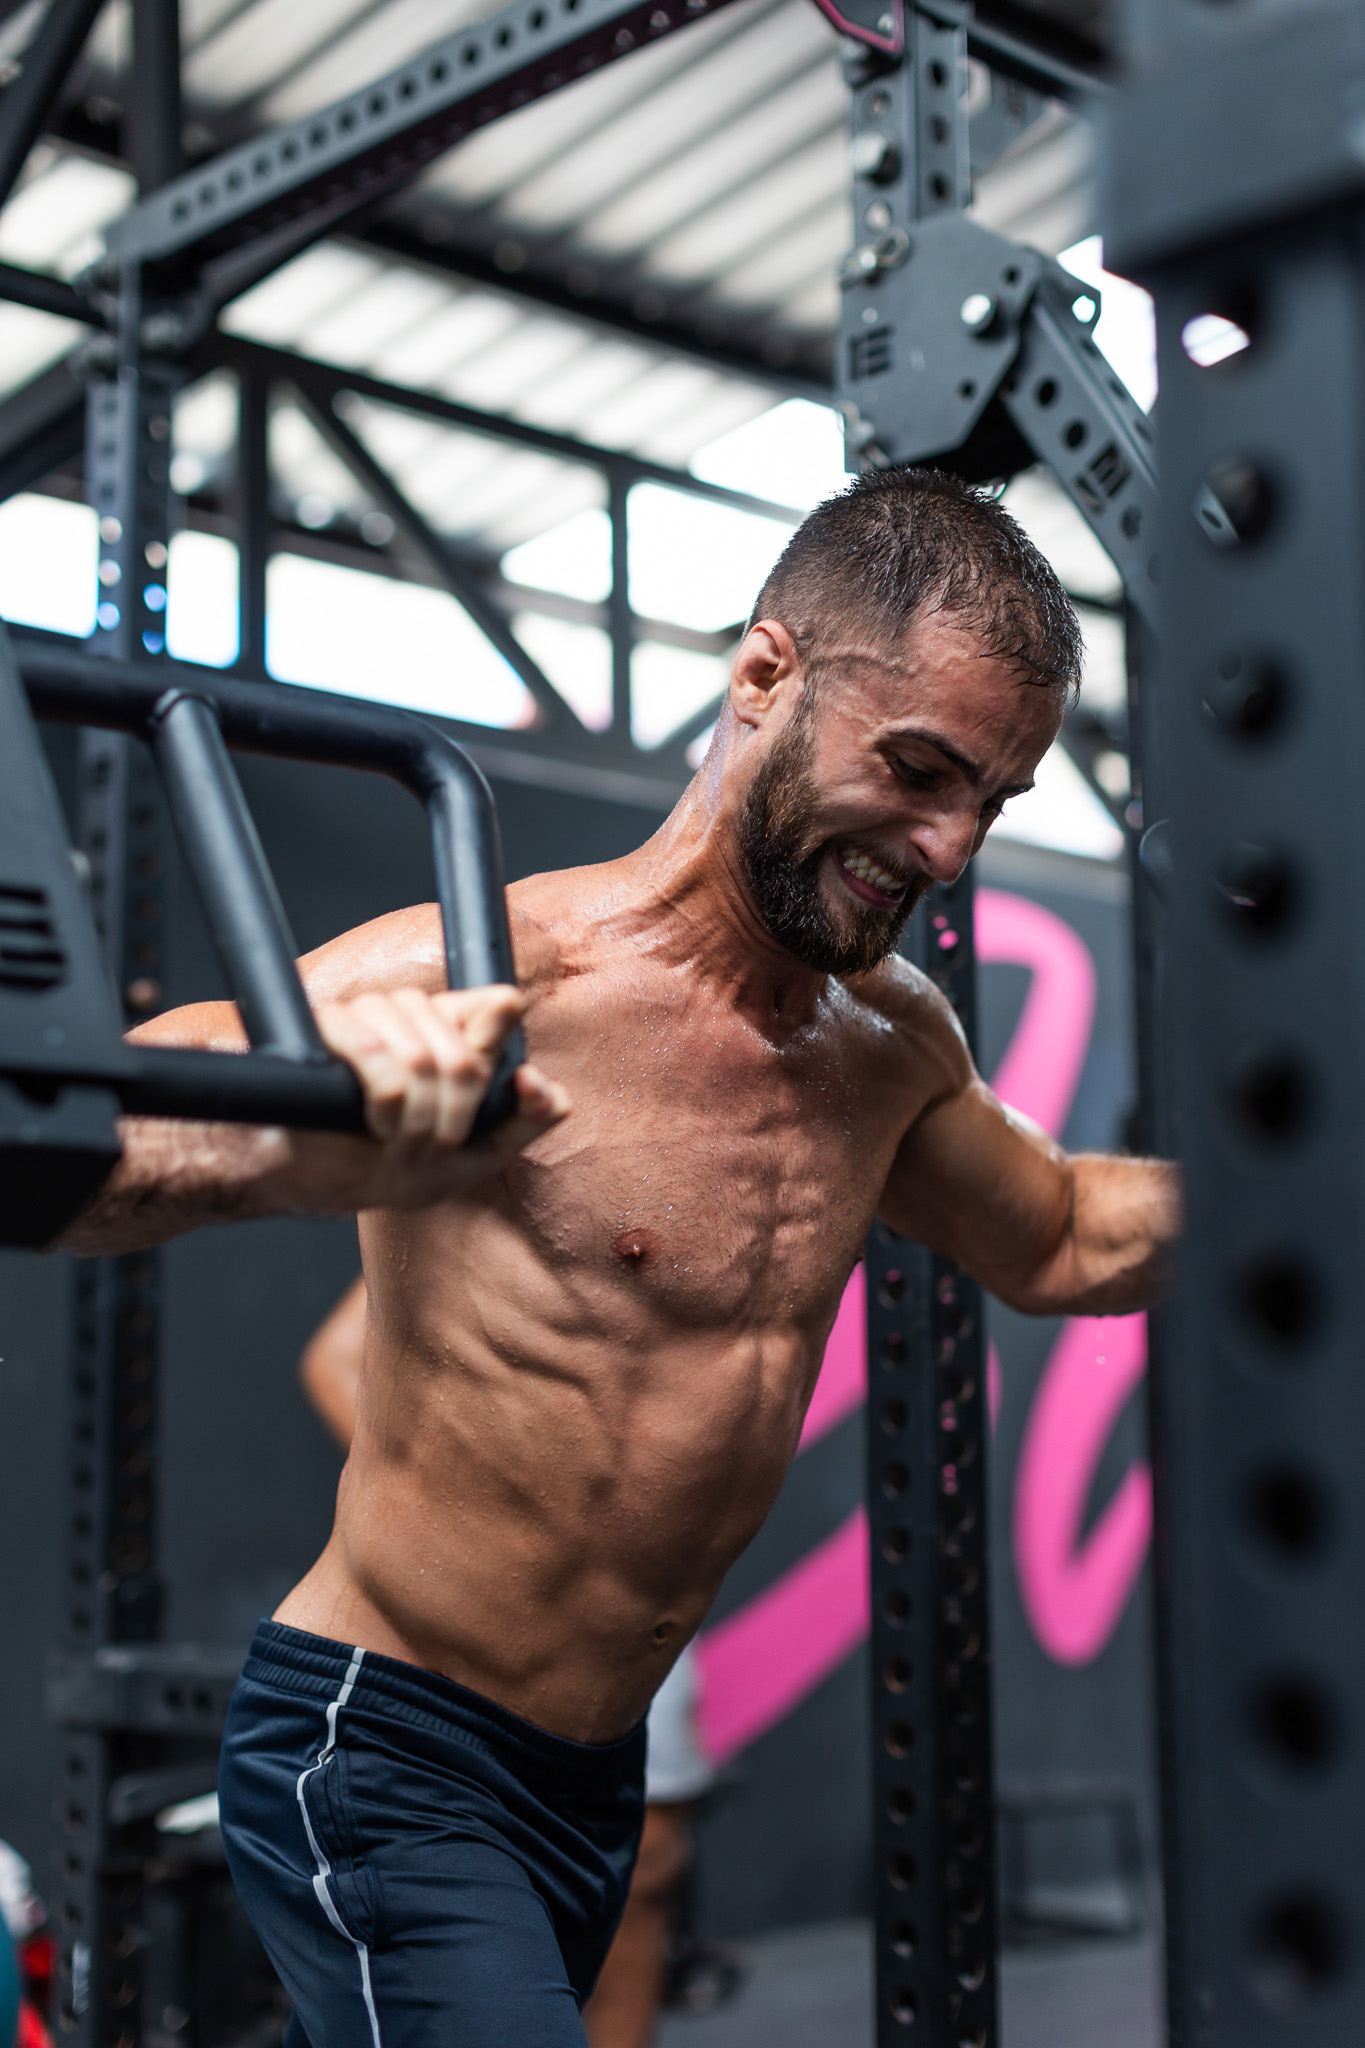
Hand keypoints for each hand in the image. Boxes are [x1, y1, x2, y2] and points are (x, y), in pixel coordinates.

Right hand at [313, 984, 567, 1206]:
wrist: (334, 1184)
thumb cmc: (404, 1164)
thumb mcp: (481, 1153)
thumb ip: (526, 1121)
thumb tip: (553, 1093)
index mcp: (460, 1028)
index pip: (501, 1005)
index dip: (495, 1055)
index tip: (477, 1102)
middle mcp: (420, 1011)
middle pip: (464, 1055)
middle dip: (449, 1121)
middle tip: (427, 1148)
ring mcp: (374, 1012)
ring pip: (420, 1057)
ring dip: (414, 1120)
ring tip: (398, 1141)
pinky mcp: (332, 1025)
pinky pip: (372, 1052)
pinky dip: (383, 1102)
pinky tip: (375, 1123)